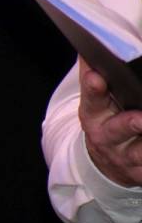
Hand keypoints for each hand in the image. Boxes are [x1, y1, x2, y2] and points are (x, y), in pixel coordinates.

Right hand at [77, 59, 141, 186]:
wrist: (106, 161)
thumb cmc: (104, 121)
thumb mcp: (94, 102)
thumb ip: (92, 77)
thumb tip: (87, 50)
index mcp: (92, 114)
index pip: (92, 98)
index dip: (94, 88)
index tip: (97, 78)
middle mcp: (107, 138)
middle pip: (120, 128)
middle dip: (131, 123)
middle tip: (140, 117)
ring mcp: (126, 157)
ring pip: (141, 152)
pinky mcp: (140, 172)